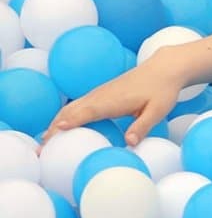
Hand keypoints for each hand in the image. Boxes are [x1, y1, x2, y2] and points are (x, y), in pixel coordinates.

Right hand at [42, 56, 187, 146]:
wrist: (164, 68)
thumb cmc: (162, 90)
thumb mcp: (158, 111)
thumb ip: (142, 126)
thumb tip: (129, 143)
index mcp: (112, 100)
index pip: (85, 112)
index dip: (69, 122)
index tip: (54, 133)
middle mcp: (100, 96)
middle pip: (70, 112)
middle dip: (53, 129)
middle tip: (42, 149)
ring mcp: (98, 94)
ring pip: (70, 108)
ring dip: (55, 124)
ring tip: (44, 143)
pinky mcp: (100, 94)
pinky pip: (77, 106)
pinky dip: (64, 117)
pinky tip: (60, 129)